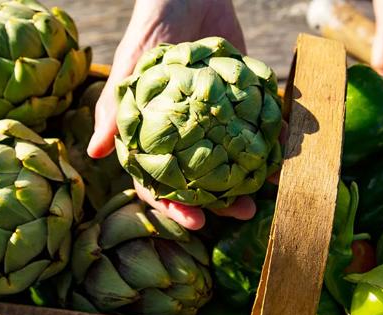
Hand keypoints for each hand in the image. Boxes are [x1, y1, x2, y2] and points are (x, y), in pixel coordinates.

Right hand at [87, 0, 252, 228]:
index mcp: (154, 133)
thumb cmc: (155, 24)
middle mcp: (185, 133)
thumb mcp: (133, 63)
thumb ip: (115, 107)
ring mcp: (215, 120)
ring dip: (252, 178)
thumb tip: (94, 152)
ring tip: (273, 189)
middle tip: (245, 212)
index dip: (175, 207)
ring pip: (232, 160)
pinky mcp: (240, 101)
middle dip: (221, 202)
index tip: (197, 223)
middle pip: (201, 180)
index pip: (158, 182)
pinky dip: (272, 141)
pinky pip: (257, 128)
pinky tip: (287, 153)